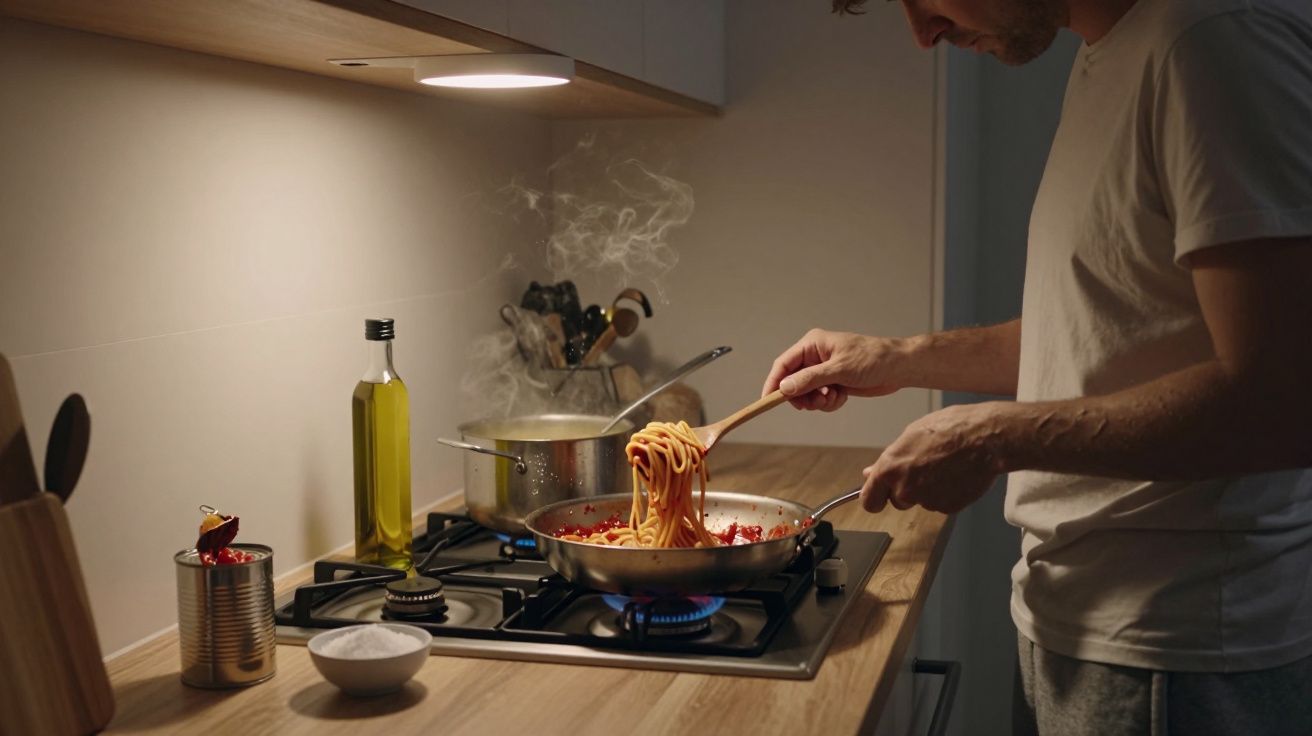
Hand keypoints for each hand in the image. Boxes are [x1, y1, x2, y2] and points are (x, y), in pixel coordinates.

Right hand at [762, 329, 902, 410]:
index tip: (767, 400)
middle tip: (815, 403)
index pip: (783, 364)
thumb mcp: (839, 370)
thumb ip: (810, 379)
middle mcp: (815, 357)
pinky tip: (842, 397)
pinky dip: (828, 403)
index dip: (774, 382)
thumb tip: (784, 388)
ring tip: (833, 398)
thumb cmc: (872, 359)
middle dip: (802, 396)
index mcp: (812, 345)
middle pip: (792, 382)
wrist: (899, 368)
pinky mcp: (834, 383)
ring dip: (817, 401)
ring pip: (806, 393)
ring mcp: (824, 371)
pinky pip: (820, 398)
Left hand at [860, 403, 1006, 513]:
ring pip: (921, 501)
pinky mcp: (947, 507)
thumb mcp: (911, 435)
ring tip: (945, 466)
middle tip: (924, 470)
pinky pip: (941, 504)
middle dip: (906, 491)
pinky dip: (947, 494)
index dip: (874, 499)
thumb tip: (870, 472)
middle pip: (897, 501)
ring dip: (928, 490)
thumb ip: (890, 459)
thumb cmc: (951, 428)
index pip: (868, 500)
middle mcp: (905, 488)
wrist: (986, 438)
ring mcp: (927, 500)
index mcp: (890, 468)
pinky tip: (957, 474)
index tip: (878, 498)